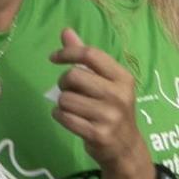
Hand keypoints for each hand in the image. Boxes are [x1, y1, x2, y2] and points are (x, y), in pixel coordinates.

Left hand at [49, 29, 146, 174]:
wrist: (125, 146)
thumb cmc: (111, 107)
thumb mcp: (106, 81)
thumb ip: (85, 57)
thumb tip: (66, 31)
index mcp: (122, 77)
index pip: (90, 54)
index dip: (67, 53)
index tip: (53, 58)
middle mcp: (118, 95)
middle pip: (73, 76)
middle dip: (64, 82)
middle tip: (70, 90)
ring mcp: (109, 116)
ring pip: (65, 98)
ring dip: (62, 103)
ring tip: (74, 107)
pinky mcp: (98, 134)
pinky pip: (64, 117)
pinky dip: (59, 116)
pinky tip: (69, 118)